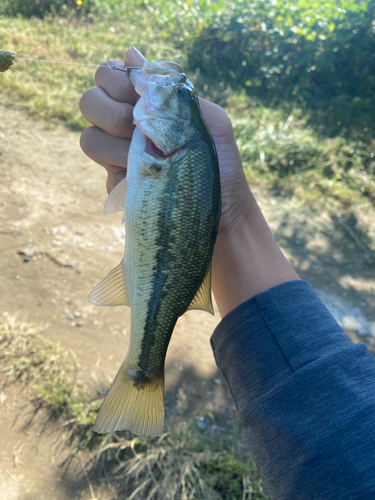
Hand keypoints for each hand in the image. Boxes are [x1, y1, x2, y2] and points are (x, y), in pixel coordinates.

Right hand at [79, 46, 253, 236]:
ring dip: (120, 147)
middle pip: (89, 102)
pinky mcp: (118, 184)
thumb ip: (170, 88)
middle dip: (113, 113)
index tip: (140, 97)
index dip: (117, 82)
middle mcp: (126, 127)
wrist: (222, 210)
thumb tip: (129, 52)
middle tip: (141, 129)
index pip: (107, 75)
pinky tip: (147, 178)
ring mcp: (119, 156)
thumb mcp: (206, 118)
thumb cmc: (219, 162)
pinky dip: (124, 171)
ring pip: (89, 138)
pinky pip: (102, 171)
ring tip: (150, 158)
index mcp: (146, 104)